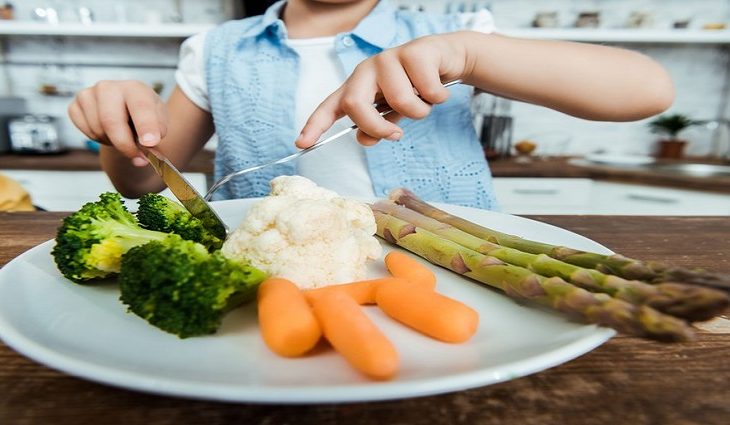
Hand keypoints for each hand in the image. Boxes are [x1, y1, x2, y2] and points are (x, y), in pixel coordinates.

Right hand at [68, 80, 168, 166]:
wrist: (127, 114)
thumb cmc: (145, 118)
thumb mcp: (159, 124)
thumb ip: (155, 139)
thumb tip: (142, 156)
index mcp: (135, 88)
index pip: (140, 106)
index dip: (145, 126)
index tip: (150, 143)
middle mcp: (108, 87)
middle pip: (110, 121)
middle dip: (124, 144)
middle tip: (136, 155)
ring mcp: (88, 95)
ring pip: (98, 129)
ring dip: (112, 142)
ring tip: (122, 136)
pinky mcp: (74, 106)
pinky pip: (85, 132)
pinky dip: (98, 139)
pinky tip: (108, 133)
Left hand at [296, 33, 469, 147]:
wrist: (445, 59)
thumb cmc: (414, 87)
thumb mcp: (392, 113)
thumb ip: (376, 127)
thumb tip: (364, 140)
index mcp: (357, 87)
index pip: (329, 107)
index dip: (314, 125)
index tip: (302, 143)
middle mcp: (367, 71)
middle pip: (355, 104)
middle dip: (376, 126)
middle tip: (396, 134)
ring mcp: (388, 58)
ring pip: (399, 100)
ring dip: (419, 110)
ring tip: (424, 100)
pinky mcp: (413, 51)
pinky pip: (426, 90)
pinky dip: (437, 97)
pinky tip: (437, 86)